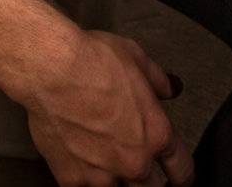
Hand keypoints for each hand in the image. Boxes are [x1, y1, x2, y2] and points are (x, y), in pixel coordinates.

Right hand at [22, 29, 194, 186]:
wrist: (50, 69)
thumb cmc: (92, 60)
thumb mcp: (136, 58)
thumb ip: (156, 80)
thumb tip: (166, 89)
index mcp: (156, 134)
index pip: (181, 169)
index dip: (181, 174)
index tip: (178, 177)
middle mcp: (133, 161)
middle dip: (148, 181)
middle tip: (139, 171)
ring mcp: (102, 175)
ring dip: (115, 181)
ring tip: (106, 166)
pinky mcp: (71, 179)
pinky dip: (84, 180)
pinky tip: (80, 166)